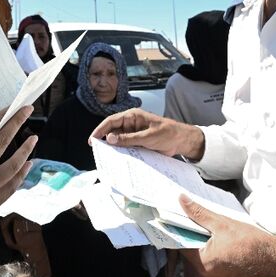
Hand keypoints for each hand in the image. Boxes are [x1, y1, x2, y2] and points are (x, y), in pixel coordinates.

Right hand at [0, 106, 35, 222]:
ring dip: (24, 152)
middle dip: (16, 123)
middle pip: (2, 142)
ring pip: (12, 167)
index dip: (1, 117)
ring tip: (33, 139)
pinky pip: (10, 188)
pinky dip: (20, 177)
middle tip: (28, 109)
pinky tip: (27, 167)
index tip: (12, 106)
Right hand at [88, 107, 205, 159]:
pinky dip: (122, 152)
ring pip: (119, 140)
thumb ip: (129, 138)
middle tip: (97, 151)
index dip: (100, 130)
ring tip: (105, 157)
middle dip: (105, 140)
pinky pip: (126, 147)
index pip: (111, 121)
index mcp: (132, 116)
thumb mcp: (147, 136)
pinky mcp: (138, 143)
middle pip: (113, 131)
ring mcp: (134, 134)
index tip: (92, 139)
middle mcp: (131, 124)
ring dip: (113, 148)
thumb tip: (109, 139)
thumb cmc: (168, 133)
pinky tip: (117, 160)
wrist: (182, 141)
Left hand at [178, 194, 275, 276]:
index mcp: (204, 264)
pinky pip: (213, 268)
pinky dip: (215, 256)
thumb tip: (182, 201)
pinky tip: (224, 245)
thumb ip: (199, 213)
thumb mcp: (223, 223)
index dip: (182, 229)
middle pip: (192, 253)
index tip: (181, 218)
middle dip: (195, 237)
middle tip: (201, 222)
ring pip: (203, 260)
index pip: (182, 245)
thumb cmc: (253, 242)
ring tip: (215, 233)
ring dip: (206, 247)